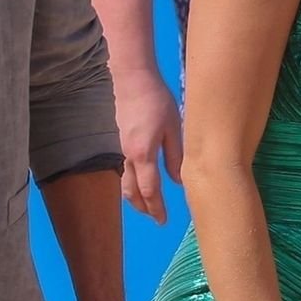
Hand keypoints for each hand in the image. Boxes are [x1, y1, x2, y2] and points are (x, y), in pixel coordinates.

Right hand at [113, 69, 181, 223]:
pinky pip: (126, 169)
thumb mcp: (174, 128)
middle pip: (132, 191)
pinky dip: (133, 182)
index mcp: (143, 155)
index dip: (156, 208)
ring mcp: (123, 148)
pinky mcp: (123, 140)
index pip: (149, 190)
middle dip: (143, 207)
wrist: (132, 79)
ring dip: (136, 196)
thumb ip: (175, 156)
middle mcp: (129, 155)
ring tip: (148, 204)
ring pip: (127, 181)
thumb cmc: (156, 100)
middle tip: (155, 218)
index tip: (163, 221)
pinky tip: (143, 180)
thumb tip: (177, 181)